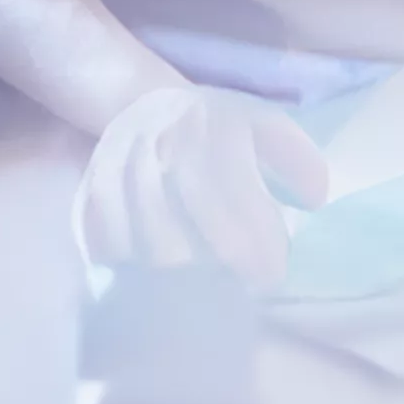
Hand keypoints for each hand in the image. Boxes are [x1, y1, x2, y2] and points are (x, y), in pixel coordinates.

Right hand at [72, 85, 330, 291]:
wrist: (147, 106)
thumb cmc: (219, 127)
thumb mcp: (267, 126)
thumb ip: (298, 160)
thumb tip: (315, 201)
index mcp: (212, 128)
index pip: (234, 196)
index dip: (255, 243)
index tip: (272, 277)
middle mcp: (161, 147)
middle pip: (183, 229)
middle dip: (218, 270)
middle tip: (242, 292)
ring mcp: (117, 171)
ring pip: (139, 244)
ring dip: (173, 280)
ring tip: (204, 296)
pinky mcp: (88, 193)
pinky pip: (102, 245)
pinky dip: (129, 272)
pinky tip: (155, 288)